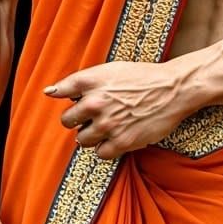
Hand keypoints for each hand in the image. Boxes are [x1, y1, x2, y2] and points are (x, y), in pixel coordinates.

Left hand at [44, 61, 190, 158]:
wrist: (173, 89)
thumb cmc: (143, 77)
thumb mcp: (112, 69)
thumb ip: (83, 81)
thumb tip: (49, 91)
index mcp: (94, 80)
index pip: (61, 90)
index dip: (60, 95)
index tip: (64, 98)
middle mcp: (97, 101)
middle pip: (67, 120)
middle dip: (77, 119)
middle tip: (93, 116)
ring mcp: (108, 123)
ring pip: (82, 140)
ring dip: (92, 135)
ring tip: (108, 126)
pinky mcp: (121, 141)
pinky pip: (100, 153)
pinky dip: (107, 148)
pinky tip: (117, 136)